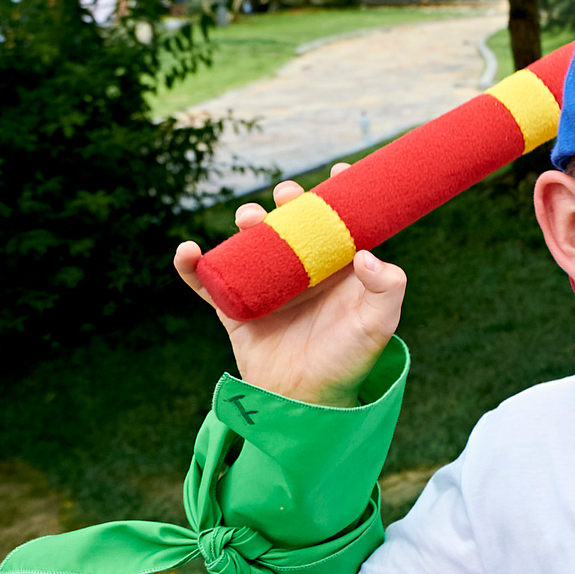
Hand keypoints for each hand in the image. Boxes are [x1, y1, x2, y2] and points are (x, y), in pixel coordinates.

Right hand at [173, 165, 406, 407]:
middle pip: (291, 224)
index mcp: (339, 268)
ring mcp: (267, 286)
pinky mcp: (235, 307)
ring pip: (250, 243)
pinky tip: (187, 252)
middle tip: (287, 198)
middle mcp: (303, 271)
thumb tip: (365, 255)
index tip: (341, 172)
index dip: (340, 195)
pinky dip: (192, 267)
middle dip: (288, 202)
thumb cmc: (348, 360)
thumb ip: (386, 289)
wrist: (307, 401)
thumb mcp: (378, 325)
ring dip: (245, 224)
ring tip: (248, 221)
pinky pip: (208, 283)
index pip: (341, 223)